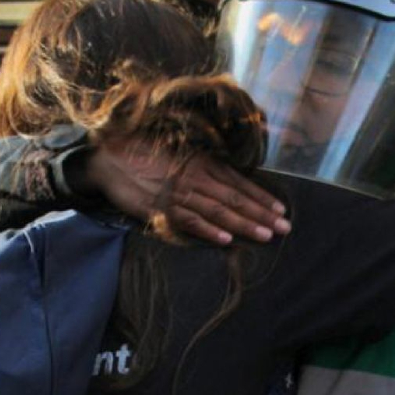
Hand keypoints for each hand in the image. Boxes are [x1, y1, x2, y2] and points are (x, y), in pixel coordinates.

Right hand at [84, 146, 290, 243]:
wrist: (109, 158)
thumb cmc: (145, 155)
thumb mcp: (180, 155)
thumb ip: (203, 168)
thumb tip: (227, 183)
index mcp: (201, 163)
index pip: (239, 182)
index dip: (261, 196)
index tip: (281, 209)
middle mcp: (194, 177)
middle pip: (235, 198)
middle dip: (262, 213)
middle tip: (285, 227)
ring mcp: (178, 194)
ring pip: (218, 211)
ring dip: (244, 224)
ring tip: (266, 235)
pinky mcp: (161, 209)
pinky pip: (189, 221)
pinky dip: (208, 231)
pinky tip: (226, 240)